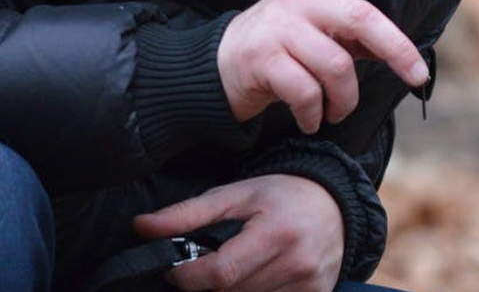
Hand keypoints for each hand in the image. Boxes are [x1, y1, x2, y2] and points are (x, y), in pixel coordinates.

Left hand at [134, 175, 343, 291]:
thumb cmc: (284, 195)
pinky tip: (258, 277)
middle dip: (211, 283)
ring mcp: (308, 286)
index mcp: (276, 234)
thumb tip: (141, 227)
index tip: (180, 269)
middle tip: (213, 262)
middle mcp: (296, 264)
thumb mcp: (236, 194)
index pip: (220, 274)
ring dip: (233, 290)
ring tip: (239, 266)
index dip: (189, 276)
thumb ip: (188, 214)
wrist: (337, 204)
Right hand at [218, 0, 428, 132]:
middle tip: (417, 77)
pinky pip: (307, 93)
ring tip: (336, 111)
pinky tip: (311, 119)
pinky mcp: (262, 58)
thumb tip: (399, 56)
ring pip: (337, 67)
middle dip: (397, 50)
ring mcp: (280, 27)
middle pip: (361, 18)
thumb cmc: (283, 49)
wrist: (217, 69)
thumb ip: (355, 37)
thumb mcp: (320, 34)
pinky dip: (315, 114)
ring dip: (344, 100)